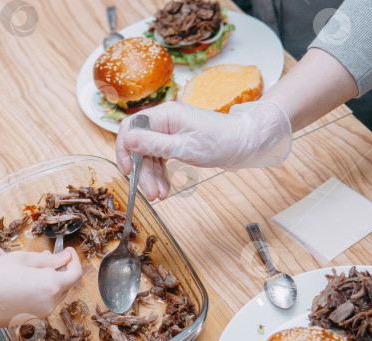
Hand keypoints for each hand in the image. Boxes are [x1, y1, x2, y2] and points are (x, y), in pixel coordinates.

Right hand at [0, 247, 81, 340]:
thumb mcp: (20, 260)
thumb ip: (47, 260)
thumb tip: (64, 259)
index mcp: (51, 286)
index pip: (75, 273)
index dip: (73, 260)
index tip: (67, 250)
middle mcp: (48, 304)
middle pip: (60, 282)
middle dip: (50, 266)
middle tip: (39, 254)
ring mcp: (37, 313)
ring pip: (42, 288)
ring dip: (31, 272)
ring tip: (5, 257)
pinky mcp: (25, 318)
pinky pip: (31, 297)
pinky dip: (23, 284)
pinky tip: (2, 270)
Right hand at [115, 100, 291, 200]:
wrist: (246, 143)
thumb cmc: (222, 140)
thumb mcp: (186, 147)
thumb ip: (155, 145)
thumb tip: (128, 140)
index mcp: (165, 115)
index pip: (131, 128)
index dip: (124, 150)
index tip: (127, 171)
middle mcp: (164, 121)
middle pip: (140, 147)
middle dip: (143, 172)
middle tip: (151, 194)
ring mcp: (170, 132)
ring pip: (149, 156)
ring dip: (152, 177)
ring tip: (160, 196)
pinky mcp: (176, 143)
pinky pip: (160, 159)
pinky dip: (161, 175)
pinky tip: (165, 188)